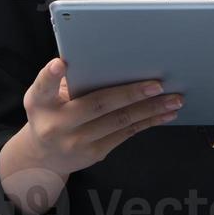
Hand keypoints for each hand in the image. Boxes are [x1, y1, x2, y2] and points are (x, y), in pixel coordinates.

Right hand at [20, 57, 182, 175]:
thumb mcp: (43, 96)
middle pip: (97, 105)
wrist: (43, 157)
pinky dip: (148, 122)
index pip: (42, 86)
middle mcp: (56, 124)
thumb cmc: (49, 113)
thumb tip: (100, 57)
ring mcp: (77, 142)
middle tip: (157, 85)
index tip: (60, 63)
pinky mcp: (94, 153)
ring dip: (150, 109)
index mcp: (40, 102)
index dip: (50, 74)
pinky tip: (165, 114)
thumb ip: (61, 80)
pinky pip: (126, 134)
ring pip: (119, 122)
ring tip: (173, 99)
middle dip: (130, 94)